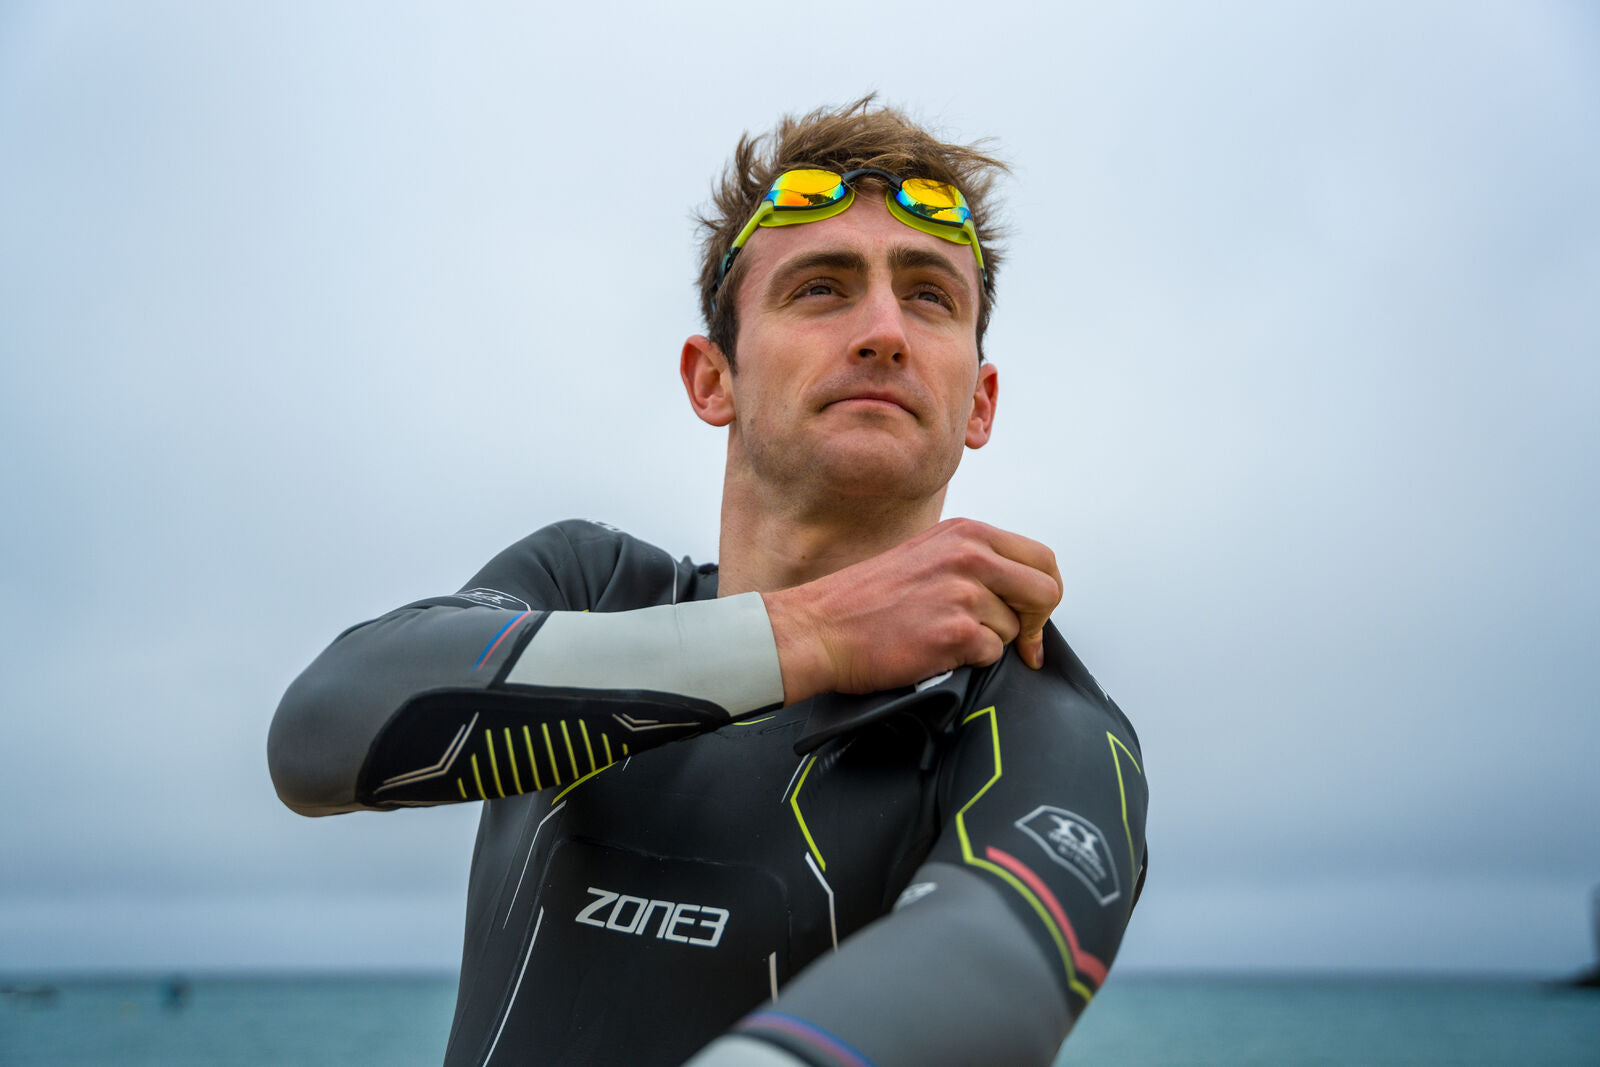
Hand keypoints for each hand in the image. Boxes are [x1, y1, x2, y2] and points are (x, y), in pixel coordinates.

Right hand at [762, 518, 1061, 702]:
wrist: (819, 627)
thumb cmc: (864, 599)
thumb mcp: (926, 555)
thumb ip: (974, 563)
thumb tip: (1019, 590)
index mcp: (966, 533)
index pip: (1042, 557)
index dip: (1044, 591)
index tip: (1032, 613)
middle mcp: (969, 555)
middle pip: (1046, 592)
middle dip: (1036, 622)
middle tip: (1020, 641)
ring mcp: (963, 592)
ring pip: (1014, 629)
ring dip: (988, 642)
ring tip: (943, 637)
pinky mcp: (955, 631)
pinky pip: (991, 655)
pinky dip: (968, 660)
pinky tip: (935, 650)